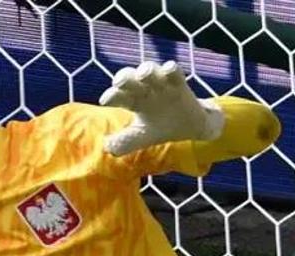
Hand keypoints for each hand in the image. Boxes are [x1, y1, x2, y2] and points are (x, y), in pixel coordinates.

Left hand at [99, 60, 223, 155]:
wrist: (189, 127)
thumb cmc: (160, 128)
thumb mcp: (140, 138)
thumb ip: (124, 143)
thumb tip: (106, 147)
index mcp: (132, 101)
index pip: (118, 95)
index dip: (111, 96)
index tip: (105, 101)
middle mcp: (144, 89)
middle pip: (130, 77)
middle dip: (123, 77)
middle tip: (118, 82)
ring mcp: (161, 84)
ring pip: (150, 70)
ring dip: (146, 69)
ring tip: (143, 74)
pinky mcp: (179, 83)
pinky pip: (174, 72)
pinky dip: (171, 69)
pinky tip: (168, 69)